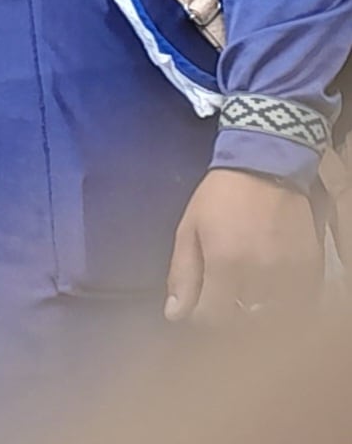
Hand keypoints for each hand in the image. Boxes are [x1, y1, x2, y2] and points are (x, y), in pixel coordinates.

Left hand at [165, 167, 324, 323]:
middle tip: (224, 293)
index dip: (203, 314)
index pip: (214, 317)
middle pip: (243, 319)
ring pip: (271, 314)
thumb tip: (175, 314)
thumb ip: (183, 274)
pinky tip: (270, 284)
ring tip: (247, 287)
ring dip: (256, 307)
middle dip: (229, 312)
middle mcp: (260, 274)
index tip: (201, 302)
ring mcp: (290, 273)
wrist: (266, 168)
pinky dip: (283, 301)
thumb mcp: (189, 230)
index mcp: (225, 264)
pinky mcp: (311, 269)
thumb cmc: (220, 198)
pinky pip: (298, 303)